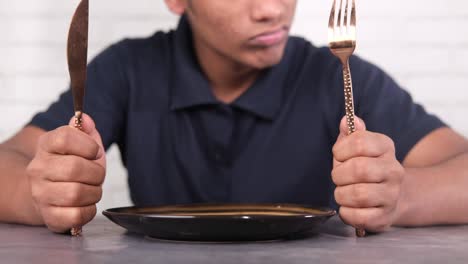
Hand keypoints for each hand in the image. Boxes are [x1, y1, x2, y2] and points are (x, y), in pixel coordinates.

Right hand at [26, 114, 105, 232]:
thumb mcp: (80, 143)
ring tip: (92, 189)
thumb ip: (85, 129)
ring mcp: (40, 194)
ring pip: (76, 193)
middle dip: (96, 172)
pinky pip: (76, 216)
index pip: (66, 137)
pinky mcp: (49, 216)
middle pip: (75, 168)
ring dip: (94, 192)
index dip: (89, 145)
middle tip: (97, 175)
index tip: (94, 152)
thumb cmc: (71, 165)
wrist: (50, 191)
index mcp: (46, 145)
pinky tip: (86, 204)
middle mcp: (38, 169)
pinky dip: (88, 210)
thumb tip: (85, 120)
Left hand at [332, 116, 404, 231]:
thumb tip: (346, 120)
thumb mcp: (357, 147)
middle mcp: (394, 170)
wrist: (390, 197)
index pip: (359, 142)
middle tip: (339, 177)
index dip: (341, 150)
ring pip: (358, 194)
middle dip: (339, 174)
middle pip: (359, 169)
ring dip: (341, 194)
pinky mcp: (385, 217)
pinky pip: (359, 216)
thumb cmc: (366, 169)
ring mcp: (392, 195)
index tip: (339, 156)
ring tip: (343, 192)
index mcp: (385, 147)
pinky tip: (348, 207)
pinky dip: (346, 213)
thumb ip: (350, 133)